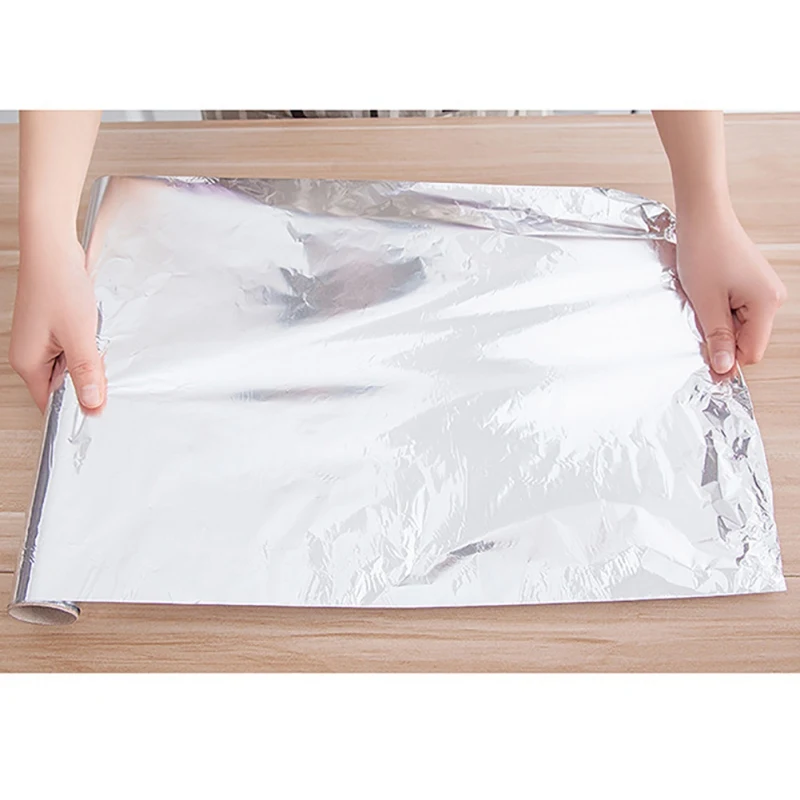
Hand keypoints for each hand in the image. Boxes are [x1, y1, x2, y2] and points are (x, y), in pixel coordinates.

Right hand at [10, 236, 105, 413]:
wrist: (53, 247)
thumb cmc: (58, 284)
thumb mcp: (80, 335)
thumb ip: (87, 372)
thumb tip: (92, 405)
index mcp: (29, 363)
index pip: (51, 404)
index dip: (77, 409)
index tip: (101, 410)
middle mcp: (31, 355)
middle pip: (63, 386)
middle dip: (87, 382)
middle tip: (108, 373)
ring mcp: (41, 341)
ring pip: (71, 366)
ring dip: (89, 361)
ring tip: (98, 344)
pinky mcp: (52, 328)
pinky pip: (73, 348)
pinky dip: (87, 345)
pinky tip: (96, 333)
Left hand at [675, 205, 786, 376]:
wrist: (703, 216)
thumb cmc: (704, 251)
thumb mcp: (705, 302)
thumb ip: (716, 338)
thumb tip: (723, 368)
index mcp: (767, 303)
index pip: (751, 352)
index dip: (727, 359)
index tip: (703, 358)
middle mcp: (772, 297)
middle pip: (747, 340)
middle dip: (721, 338)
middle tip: (698, 319)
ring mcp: (764, 290)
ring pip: (741, 326)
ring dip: (719, 323)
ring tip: (702, 302)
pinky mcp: (753, 283)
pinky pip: (738, 310)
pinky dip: (721, 310)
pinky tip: (707, 295)